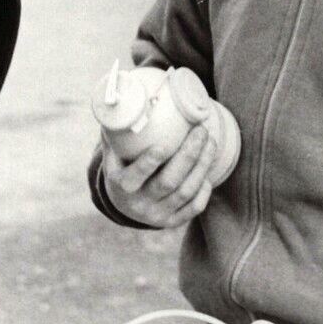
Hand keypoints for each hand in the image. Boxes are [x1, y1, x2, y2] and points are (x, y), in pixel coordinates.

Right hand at [101, 124, 223, 228]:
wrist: (125, 205)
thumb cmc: (121, 168)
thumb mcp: (112, 154)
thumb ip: (116, 133)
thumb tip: (122, 102)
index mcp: (121, 187)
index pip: (135, 177)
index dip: (148, 163)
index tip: (162, 146)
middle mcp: (140, 205)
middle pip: (169, 182)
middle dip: (188, 155)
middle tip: (201, 131)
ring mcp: (158, 215)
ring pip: (186, 192)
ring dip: (202, 166)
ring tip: (210, 142)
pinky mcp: (173, 222)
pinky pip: (194, 207)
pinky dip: (204, 189)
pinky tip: (207, 169)